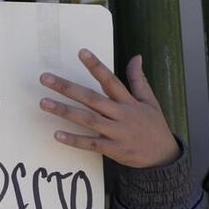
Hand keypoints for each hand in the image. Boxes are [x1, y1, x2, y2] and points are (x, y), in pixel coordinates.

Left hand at [39, 49, 179, 168]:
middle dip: (67, 87)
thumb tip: (136, 57)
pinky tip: (57, 134)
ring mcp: (116, 133)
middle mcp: (120, 115)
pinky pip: (91, 144)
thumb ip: (139, 79)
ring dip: (64, 111)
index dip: (96, 66)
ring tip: (44, 103)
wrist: (164, 157)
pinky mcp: (113, 149)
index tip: (81, 52)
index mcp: (128, 101)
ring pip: (87, 120)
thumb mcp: (150, 101)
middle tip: (45, 78)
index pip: (110, 80)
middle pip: (91, 98)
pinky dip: (74, 140)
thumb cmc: (153, 126)